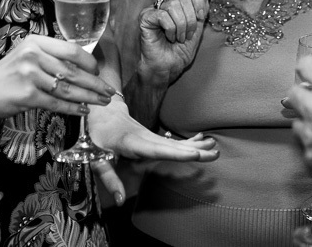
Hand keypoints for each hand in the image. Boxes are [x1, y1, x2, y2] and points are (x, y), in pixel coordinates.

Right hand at [0, 34, 115, 120]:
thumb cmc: (4, 77)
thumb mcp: (25, 56)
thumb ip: (49, 56)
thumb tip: (80, 61)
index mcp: (36, 42)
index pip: (72, 50)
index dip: (90, 62)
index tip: (99, 72)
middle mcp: (33, 55)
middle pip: (74, 71)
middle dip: (95, 83)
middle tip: (110, 91)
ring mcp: (29, 75)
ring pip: (68, 88)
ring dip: (89, 97)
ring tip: (102, 102)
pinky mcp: (26, 95)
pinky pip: (57, 103)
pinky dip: (73, 108)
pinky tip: (84, 111)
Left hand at [88, 97, 218, 203]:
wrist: (101, 110)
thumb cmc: (97, 137)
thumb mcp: (96, 159)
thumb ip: (110, 179)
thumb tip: (120, 201)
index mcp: (132, 142)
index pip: (157, 149)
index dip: (176, 153)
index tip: (194, 154)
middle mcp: (146, 137)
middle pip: (172, 146)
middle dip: (194, 150)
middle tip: (214, 154)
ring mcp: (151, 135)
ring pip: (175, 142)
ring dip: (195, 145)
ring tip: (215, 148)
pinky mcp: (153, 136)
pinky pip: (173, 140)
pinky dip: (188, 141)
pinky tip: (202, 140)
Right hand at [138, 0, 210, 82]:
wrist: (169, 67)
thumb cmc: (181, 51)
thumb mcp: (198, 27)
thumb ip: (202, 7)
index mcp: (177, 5)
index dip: (198, 3)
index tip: (200, 18)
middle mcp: (164, 5)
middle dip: (190, 21)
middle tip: (186, 36)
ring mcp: (154, 10)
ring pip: (173, 6)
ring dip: (181, 27)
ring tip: (178, 38)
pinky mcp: (145, 18)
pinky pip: (163, 16)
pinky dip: (171, 29)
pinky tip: (169, 38)